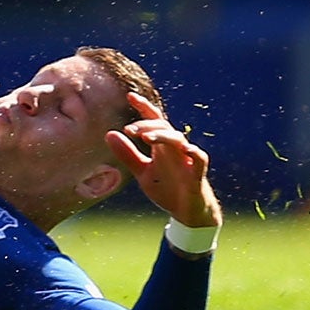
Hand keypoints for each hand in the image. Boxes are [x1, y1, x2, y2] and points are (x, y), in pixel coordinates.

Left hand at [107, 91, 220, 229]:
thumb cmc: (167, 189)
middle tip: (129, 130)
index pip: (154, 121)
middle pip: (163, 128)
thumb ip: (128, 154)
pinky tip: (187, 148)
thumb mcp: (142, 172)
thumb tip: (109, 134)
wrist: (188, 214)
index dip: (144, 108)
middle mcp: (175, 149)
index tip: (130, 95)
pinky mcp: (197, 176)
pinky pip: (200, 160)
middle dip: (147, 125)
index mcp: (162, 147)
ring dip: (163, 136)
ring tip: (146, 137)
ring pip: (178, 140)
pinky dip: (195, 153)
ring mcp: (187, 161)